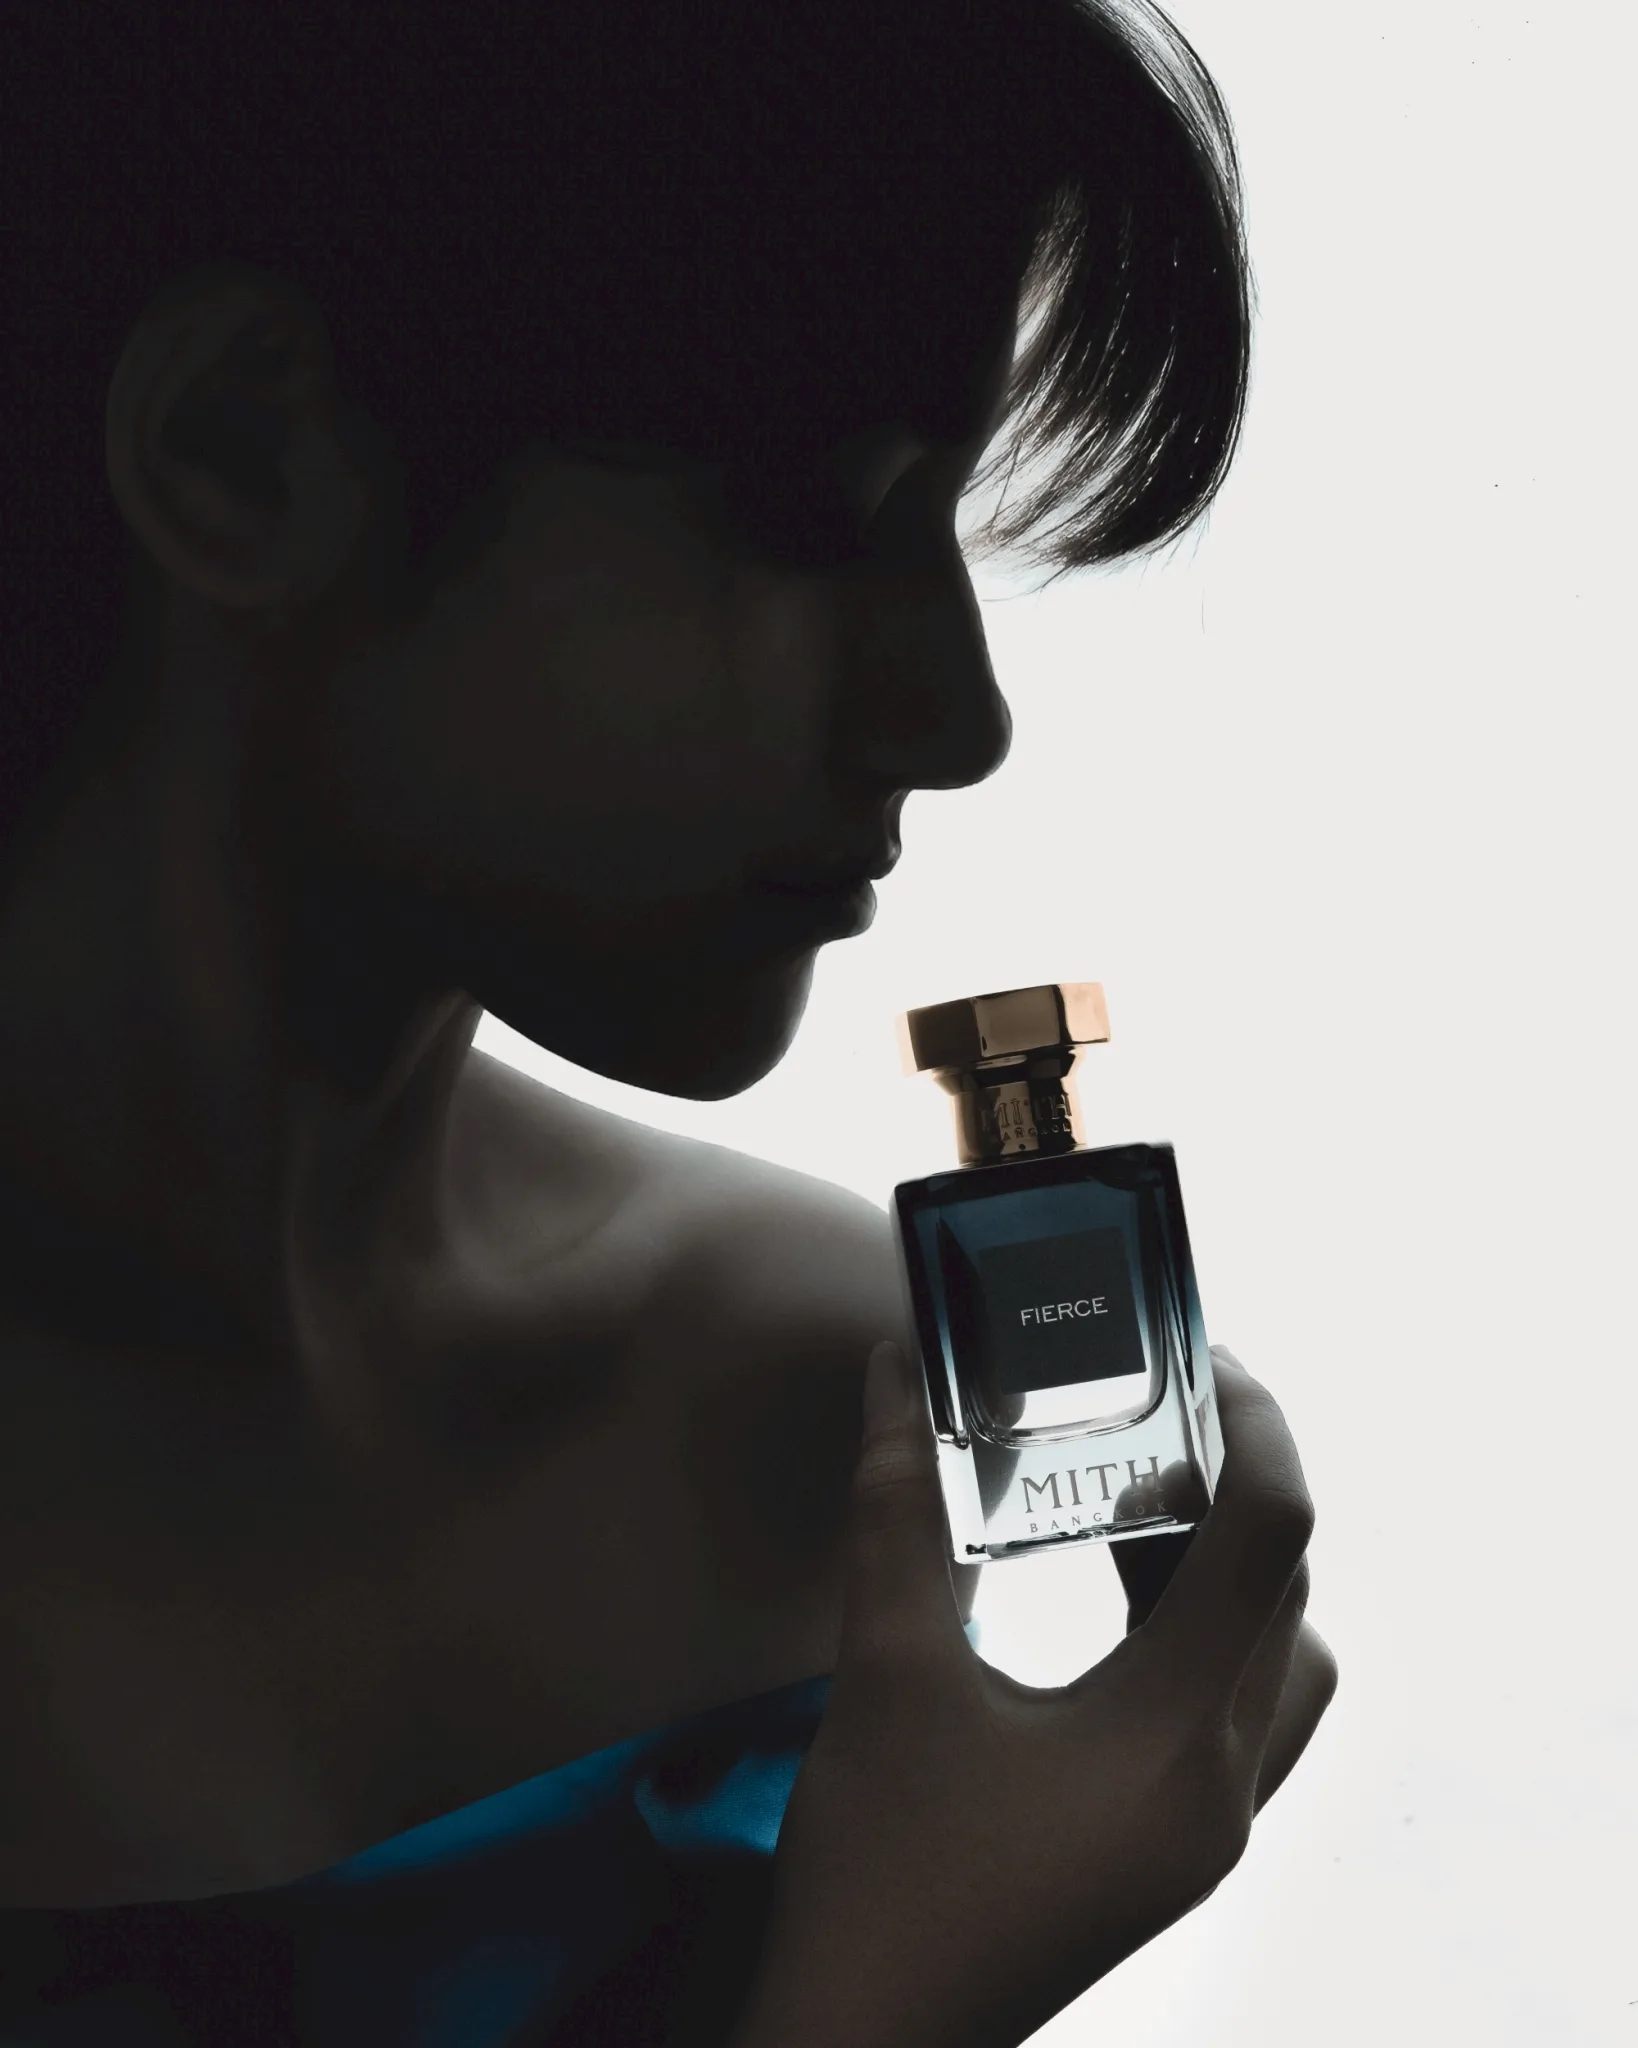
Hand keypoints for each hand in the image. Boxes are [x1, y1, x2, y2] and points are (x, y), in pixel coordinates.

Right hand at [728, 1342, 1336, 2047]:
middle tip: (1149, 1419)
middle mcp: (1223, 1787)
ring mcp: (1209, 1832)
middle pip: (1283, 1594)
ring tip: (1130, 1506)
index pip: (1273, 1538)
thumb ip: (895, 1511)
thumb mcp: (887, 1673)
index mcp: (1174, 1738)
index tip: (1194, 1356)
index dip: (1251, 1424)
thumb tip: (890, 1376)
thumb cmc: (879, 1868)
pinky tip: (1117, 1606)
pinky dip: (1204, 1636)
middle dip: (1231, 1488)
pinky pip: (1238, 1713)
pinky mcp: (1176, 1852)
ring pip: (1278, 1659)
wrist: (865, 2041)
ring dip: (1228, 1569)